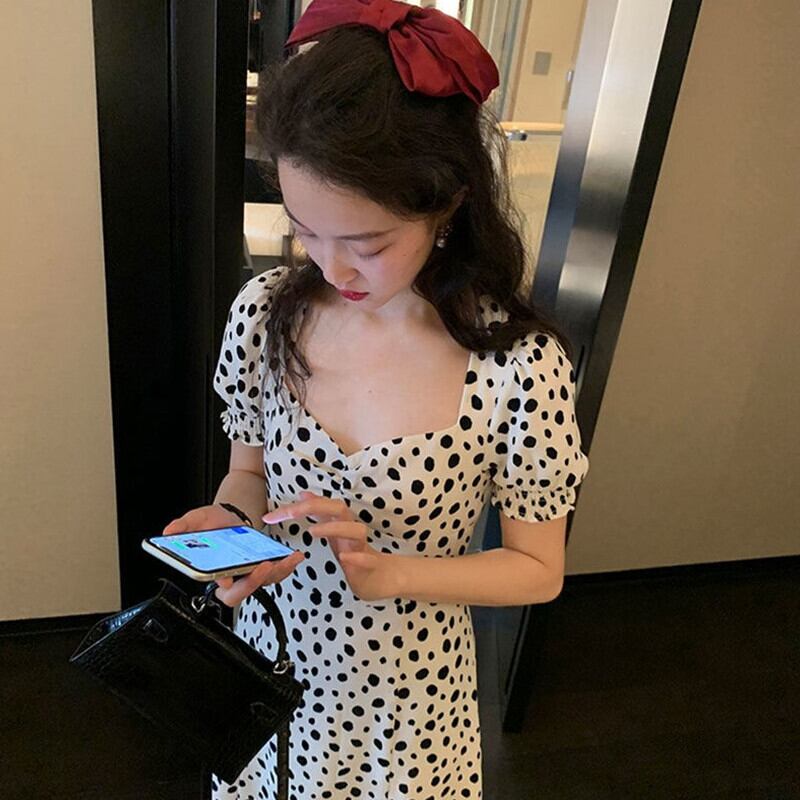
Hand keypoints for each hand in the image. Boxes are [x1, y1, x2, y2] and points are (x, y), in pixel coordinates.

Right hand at [162, 504, 304, 606]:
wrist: (228, 517)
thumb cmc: (211, 524)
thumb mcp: (196, 520)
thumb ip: (183, 526)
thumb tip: (168, 532)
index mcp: (213, 572)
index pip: (217, 588)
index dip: (224, 585)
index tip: (228, 577)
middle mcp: (231, 578)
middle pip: (242, 593)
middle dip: (253, 582)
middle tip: (263, 567)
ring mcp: (248, 574)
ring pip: (263, 583)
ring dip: (277, 572)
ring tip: (288, 559)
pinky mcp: (263, 568)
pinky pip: (275, 573)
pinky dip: (286, 565)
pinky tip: (293, 556)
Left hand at [262, 491, 397, 601]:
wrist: (383, 577)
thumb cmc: (355, 553)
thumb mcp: (333, 532)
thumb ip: (319, 514)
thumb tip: (303, 493)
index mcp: (339, 523)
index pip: (318, 507)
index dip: (294, 508)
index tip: (269, 517)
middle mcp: (351, 531)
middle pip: (339, 509)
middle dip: (315, 506)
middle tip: (291, 513)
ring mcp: (362, 547)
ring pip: (355, 530)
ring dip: (334, 528)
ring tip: (313, 532)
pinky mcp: (371, 566)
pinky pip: (367, 559)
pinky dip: (357, 558)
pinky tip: (344, 559)